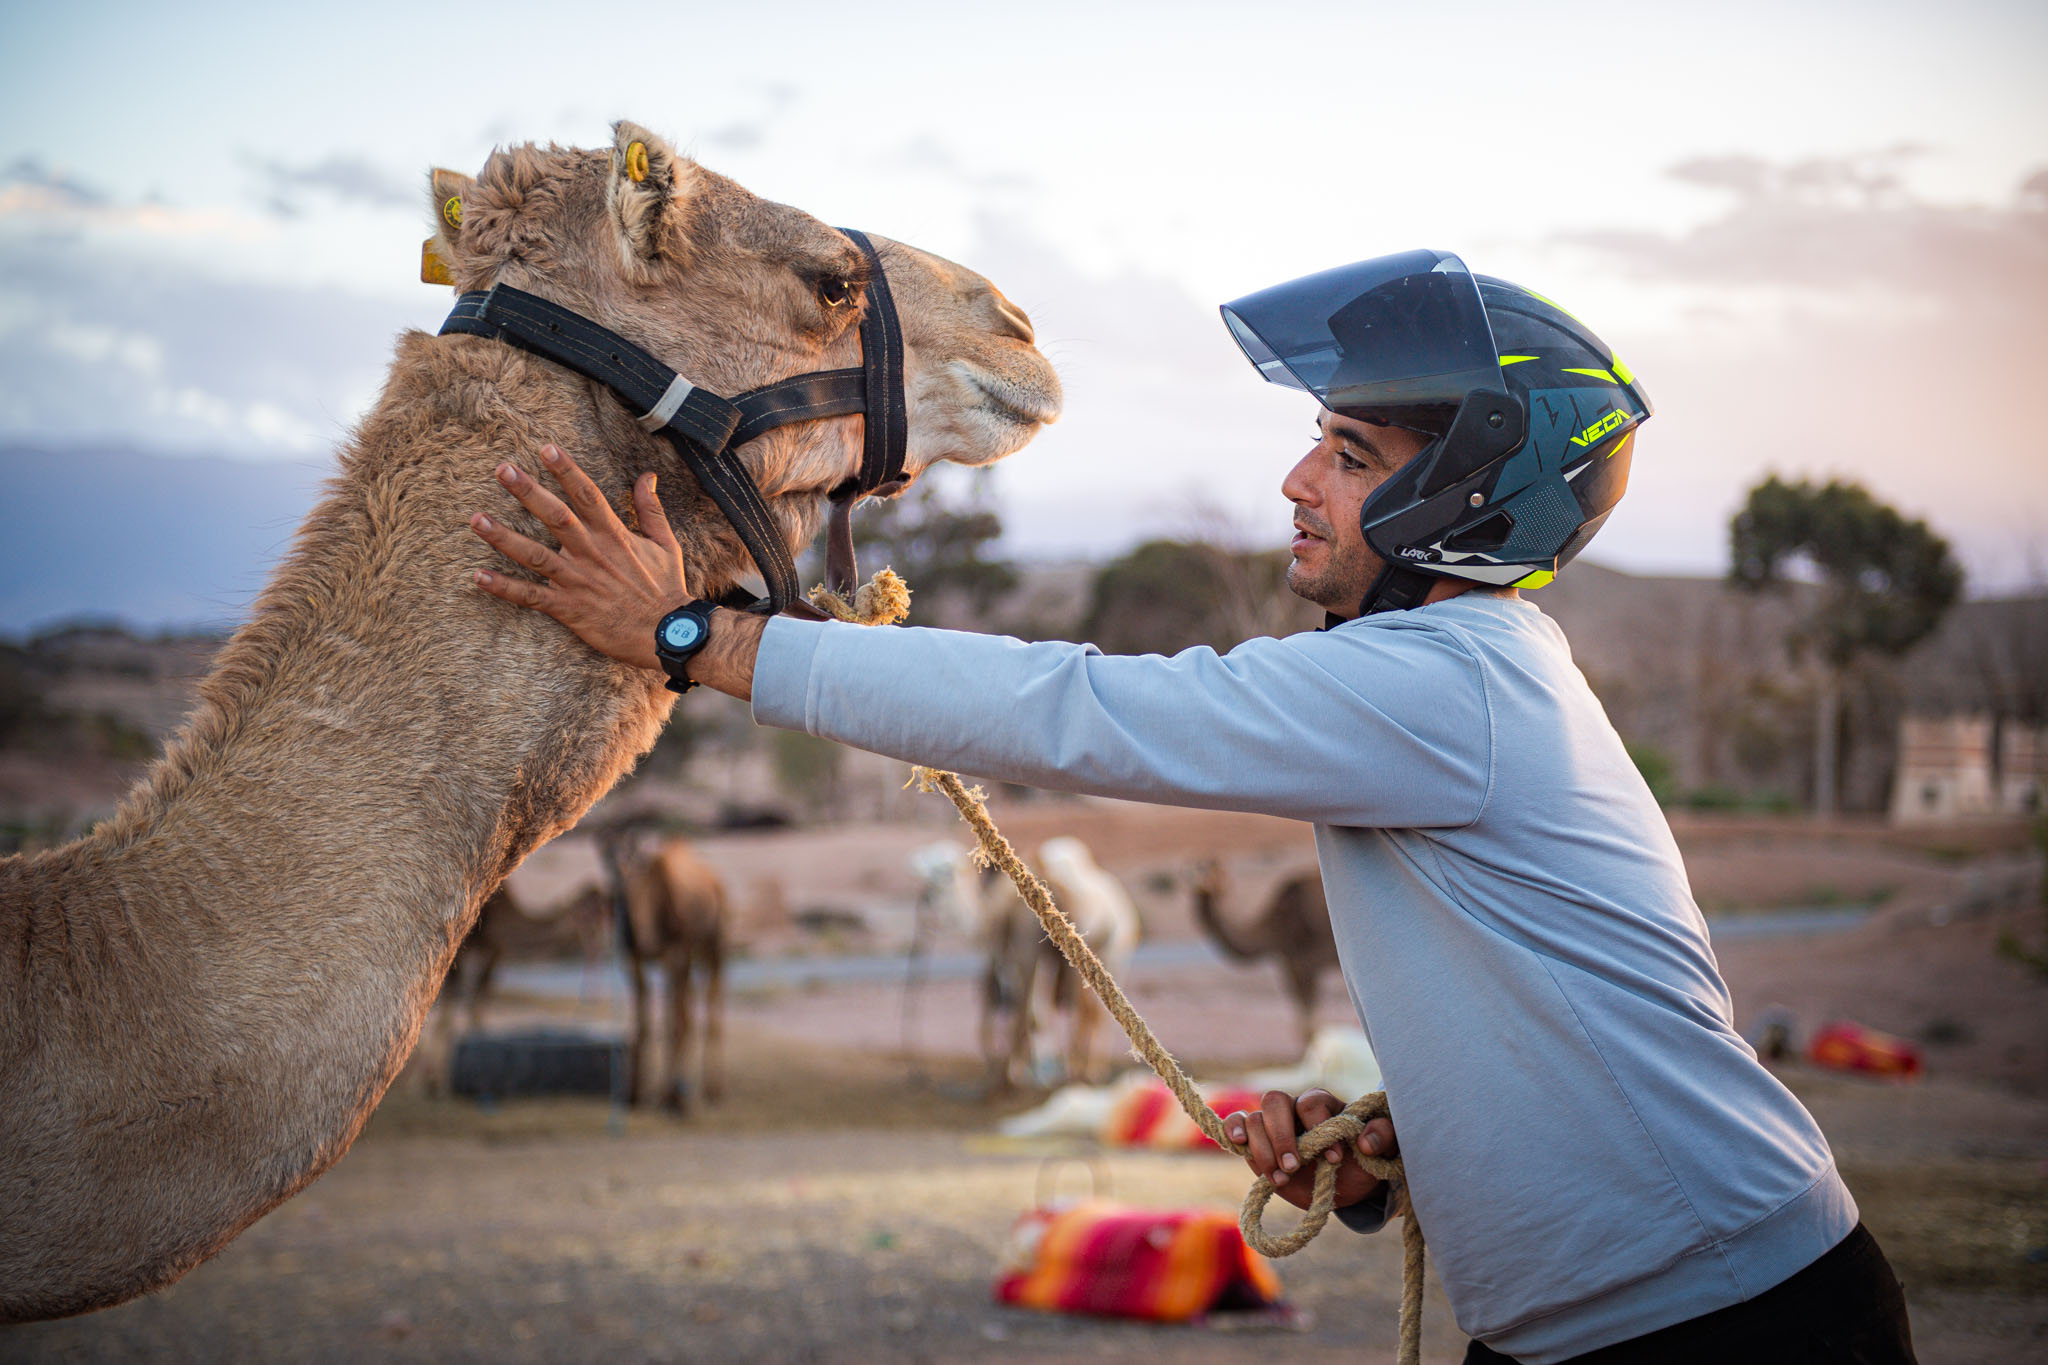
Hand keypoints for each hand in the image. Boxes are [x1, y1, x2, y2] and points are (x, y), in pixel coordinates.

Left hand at [469, 444, 686, 671]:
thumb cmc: (666, 588)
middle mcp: (592, 553)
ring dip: (504, 537)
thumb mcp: (665, 543)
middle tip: (501, 469)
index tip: (546, 448)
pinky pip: (531, 597)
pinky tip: (478, 576)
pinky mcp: (569, 609)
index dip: (566, 470)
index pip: (587, 495)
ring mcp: (578, 581)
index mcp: (614, 535)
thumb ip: (651, 508)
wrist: (668, 634)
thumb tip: (647, 476)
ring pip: (534, 555)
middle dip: (527, 492)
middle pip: (555, 516)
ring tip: (476, 520)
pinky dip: (504, 587)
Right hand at [1222, 1088, 1396, 1213]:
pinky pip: (1236, 1125)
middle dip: (1281, 1136)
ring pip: (1255, 1119)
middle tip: (1294, 1167)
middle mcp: (1294, 1109)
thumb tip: (1365, 1142)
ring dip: (1263, 1150)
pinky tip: (1239, 1145)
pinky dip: (1233, 1131)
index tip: (1335, 1159)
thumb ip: (1384, 1136)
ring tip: (1281, 1179)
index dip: (1318, 1126)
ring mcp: (1273, 1125)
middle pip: (1275, 1101)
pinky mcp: (1257, 1143)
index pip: (1311, 1102)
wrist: (1344, 1184)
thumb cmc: (1363, 1161)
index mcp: (1324, 1104)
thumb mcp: (1383, 1151)